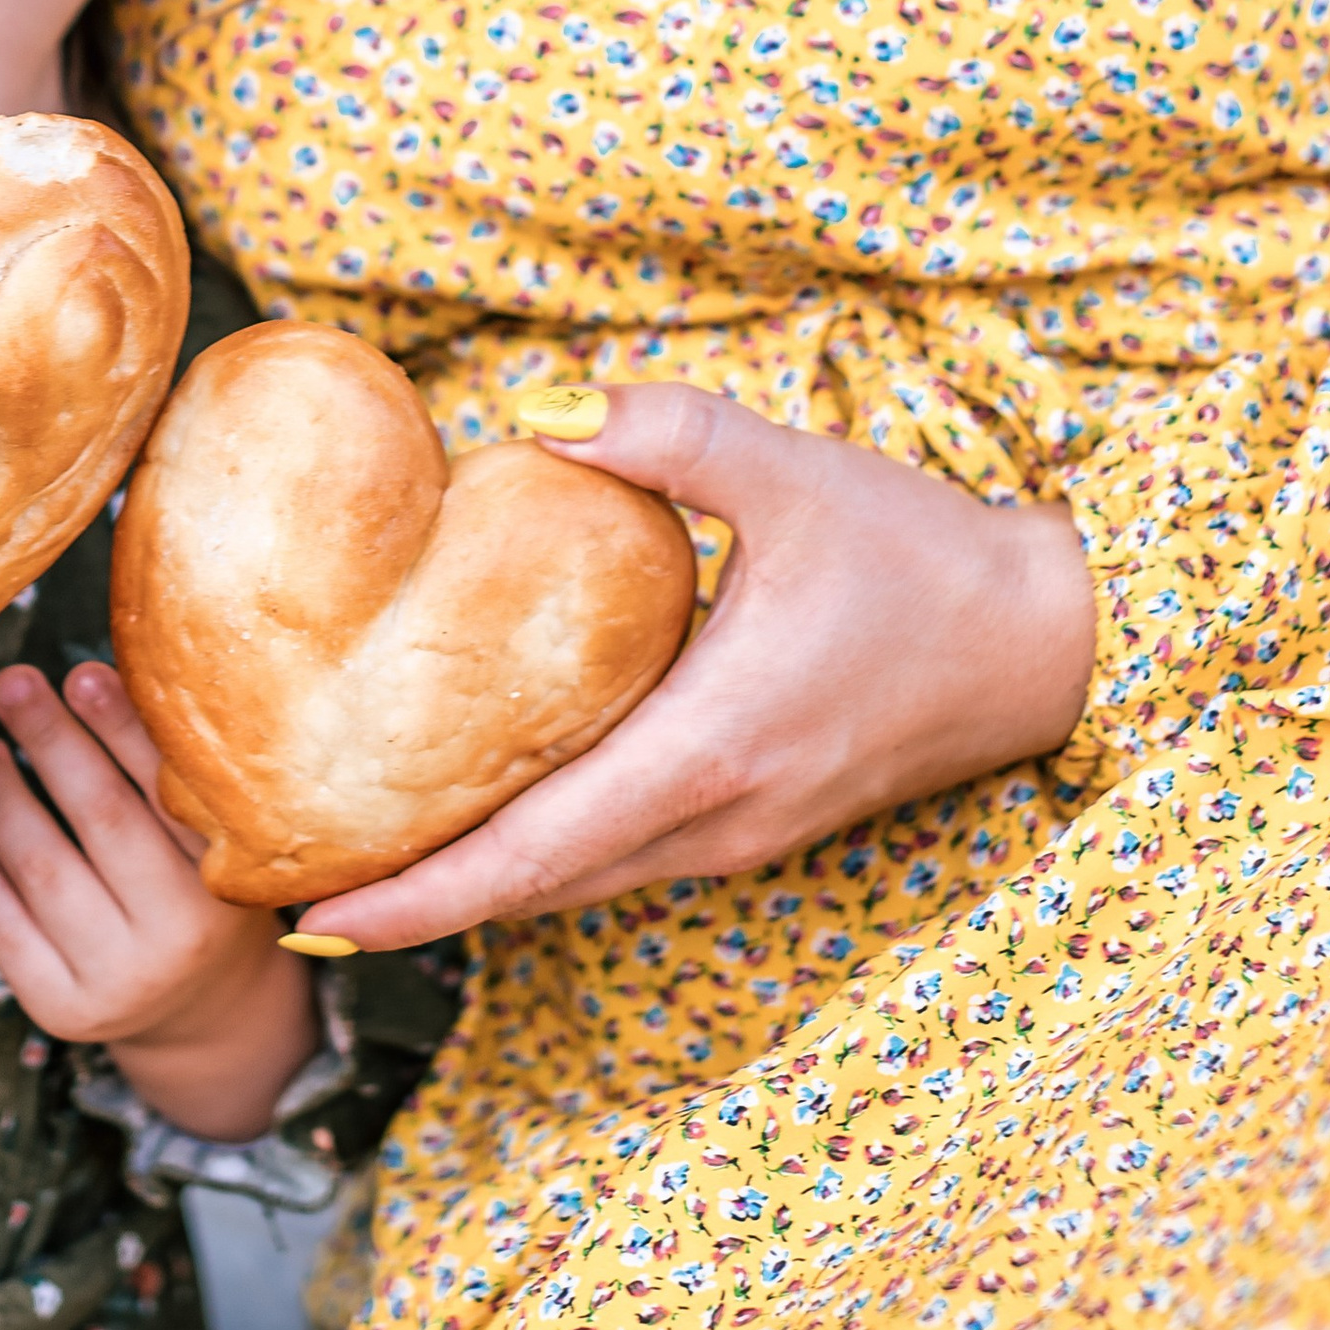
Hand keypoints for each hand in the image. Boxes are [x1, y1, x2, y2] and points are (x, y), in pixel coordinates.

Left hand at [0, 662, 316, 1139]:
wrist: (206, 1013)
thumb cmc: (203, 898)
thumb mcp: (212, 845)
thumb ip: (169, 780)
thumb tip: (96, 677)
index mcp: (225, 879)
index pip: (163, 788)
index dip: (119, 727)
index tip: (80, 672)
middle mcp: (177, 933)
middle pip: (99, 818)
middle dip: (48, 741)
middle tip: (10, 684)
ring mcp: (117, 979)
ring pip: (42, 869)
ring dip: (1, 798)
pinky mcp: (63, 1009)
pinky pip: (5, 930)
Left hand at [294, 385, 1098, 949]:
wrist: (1048, 641)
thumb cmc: (925, 558)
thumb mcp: (796, 472)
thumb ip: (667, 435)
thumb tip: (545, 412)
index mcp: (707, 750)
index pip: (531, 853)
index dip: (417, 893)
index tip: (311, 917)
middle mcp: (714, 819)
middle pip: (531, 890)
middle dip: (408, 902)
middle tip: (281, 889)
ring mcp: (738, 834)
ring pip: (574, 883)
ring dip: (469, 883)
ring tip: (353, 857)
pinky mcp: (755, 821)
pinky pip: (617, 859)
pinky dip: (533, 857)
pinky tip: (477, 811)